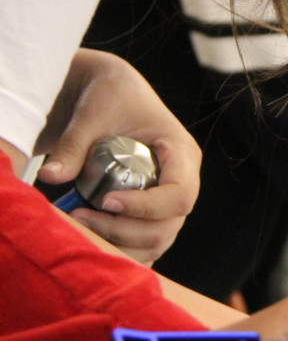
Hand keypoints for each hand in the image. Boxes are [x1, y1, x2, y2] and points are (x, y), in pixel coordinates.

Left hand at [35, 49, 200, 264]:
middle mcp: (183, 180)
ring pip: (158, 240)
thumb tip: (51, 176)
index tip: (106, 201)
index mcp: (182, 153)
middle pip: (168, 225)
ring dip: (120, 243)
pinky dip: (122, 249)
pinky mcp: (153, 211)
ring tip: (81, 224)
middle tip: (81, 217)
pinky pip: (146, 243)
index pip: (180, 194)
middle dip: (124, 230)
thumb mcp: (93, 113)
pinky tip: (91, 238)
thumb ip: (74, 144)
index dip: (146, 207)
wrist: (109, 92)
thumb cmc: (110, 95)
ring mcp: (169, 199)